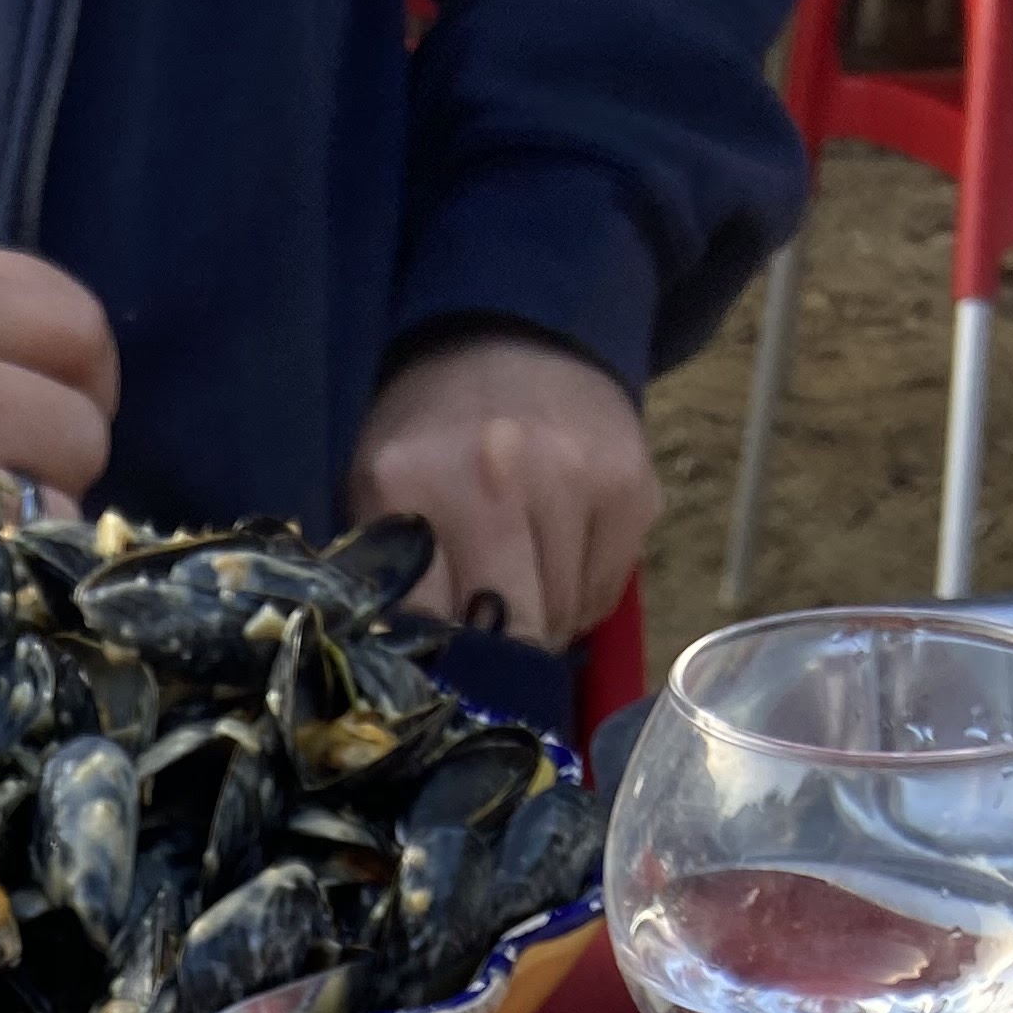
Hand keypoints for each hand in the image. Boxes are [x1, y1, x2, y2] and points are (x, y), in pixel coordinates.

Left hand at [346, 337, 657, 649]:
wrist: (516, 332)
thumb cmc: (434, 430)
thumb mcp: (380, 490)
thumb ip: (391, 577)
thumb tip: (422, 680)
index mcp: (412, 484)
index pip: (427, 628)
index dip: (438, 666)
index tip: (441, 675)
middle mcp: (496, 478)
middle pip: (510, 637)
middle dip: (500, 659)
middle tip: (488, 641)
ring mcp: (574, 479)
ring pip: (562, 620)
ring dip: (541, 623)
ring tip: (521, 581)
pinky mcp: (632, 486)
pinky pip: (607, 593)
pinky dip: (581, 598)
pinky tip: (559, 559)